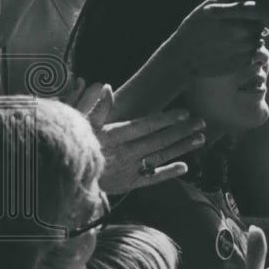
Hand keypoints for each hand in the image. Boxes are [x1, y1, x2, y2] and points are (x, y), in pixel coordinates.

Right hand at [72, 81, 204, 194]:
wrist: (67, 178)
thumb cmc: (76, 145)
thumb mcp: (80, 125)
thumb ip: (95, 106)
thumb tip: (104, 85)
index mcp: (114, 137)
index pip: (145, 125)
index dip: (166, 119)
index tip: (184, 112)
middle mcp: (124, 153)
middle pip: (158, 140)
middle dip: (182, 130)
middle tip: (201, 122)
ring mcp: (128, 170)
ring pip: (160, 157)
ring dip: (182, 148)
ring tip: (201, 139)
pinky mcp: (129, 184)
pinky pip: (152, 178)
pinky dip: (168, 173)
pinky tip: (185, 167)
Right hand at [171, 0, 268, 78]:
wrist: (184, 58)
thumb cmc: (197, 26)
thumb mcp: (213, 3)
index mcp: (242, 16)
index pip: (262, 7)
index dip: (253, 7)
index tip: (242, 10)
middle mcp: (248, 34)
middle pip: (263, 24)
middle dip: (252, 22)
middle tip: (234, 25)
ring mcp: (247, 51)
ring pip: (259, 40)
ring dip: (250, 38)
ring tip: (230, 38)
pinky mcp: (246, 65)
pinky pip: (256, 56)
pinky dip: (247, 52)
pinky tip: (230, 50)